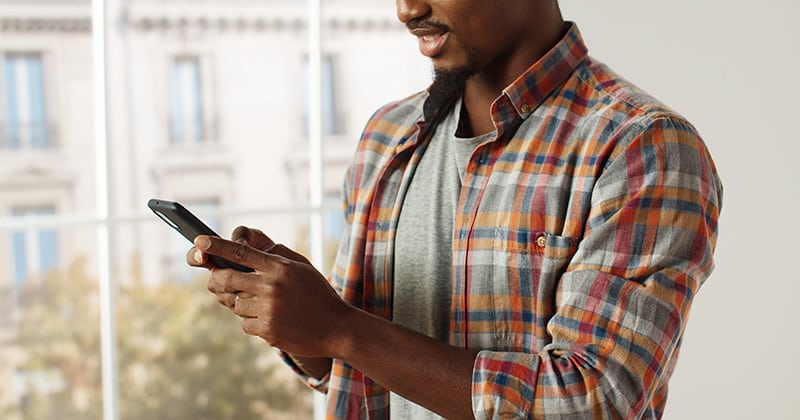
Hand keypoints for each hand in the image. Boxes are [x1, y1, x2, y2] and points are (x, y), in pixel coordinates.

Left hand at [193, 232, 351, 357]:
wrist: (337, 327)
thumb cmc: (318, 293)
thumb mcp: (301, 267)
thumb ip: (274, 258)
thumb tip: (244, 252)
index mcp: (279, 267)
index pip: (240, 252)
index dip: (217, 246)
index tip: (199, 240)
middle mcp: (271, 286)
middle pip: (226, 279)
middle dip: (217, 279)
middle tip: (217, 280)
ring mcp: (268, 309)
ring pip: (235, 304)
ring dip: (242, 304)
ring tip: (263, 305)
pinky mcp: (267, 330)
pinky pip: (244, 323)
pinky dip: (252, 322)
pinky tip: (271, 320)